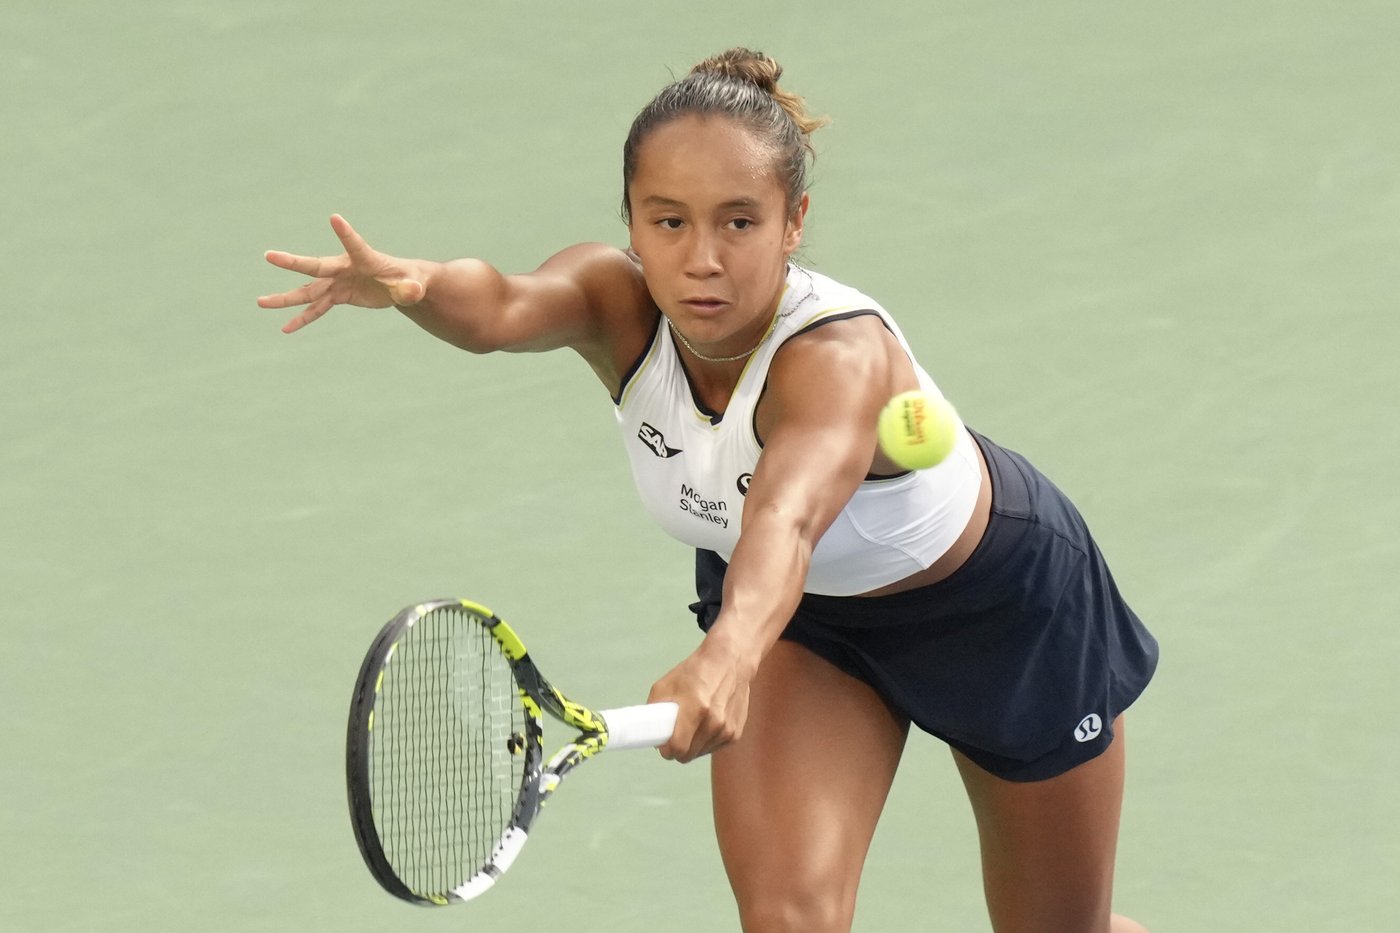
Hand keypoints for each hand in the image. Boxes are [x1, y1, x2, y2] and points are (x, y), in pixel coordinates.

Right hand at [258, 214, 427, 332]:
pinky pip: (317, 309)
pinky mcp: (338, 295)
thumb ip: (411, 288)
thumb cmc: (410, 280)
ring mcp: (338, 282)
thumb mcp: (414, 285)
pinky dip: (302, 319)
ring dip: (285, 299)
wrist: (402, 285)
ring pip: (308, 291)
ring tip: (261, 303)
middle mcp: (345, 267)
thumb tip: (412, 294)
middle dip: (292, 262)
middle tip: (269, 255)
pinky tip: (286, 329)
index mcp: (365, 258)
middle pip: (316, 266)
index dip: (346, 233)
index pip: (355, 244)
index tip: (335, 218)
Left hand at [647, 635, 753, 762]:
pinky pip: (713, 748)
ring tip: (693, 723)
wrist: (730, 662)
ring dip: (693, 745)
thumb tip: (652, 734)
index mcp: (696, 708)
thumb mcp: (666, 684)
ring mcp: (727, 729)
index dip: (667, 750)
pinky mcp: (736, 734)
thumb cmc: (695, 672)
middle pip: (688, 755)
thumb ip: (655, 710)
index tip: (664, 745)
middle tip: (675, 734)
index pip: (678, 748)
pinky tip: (707, 722)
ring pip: (700, 753)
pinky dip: (707, 741)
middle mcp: (715, 722)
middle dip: (678, 749)